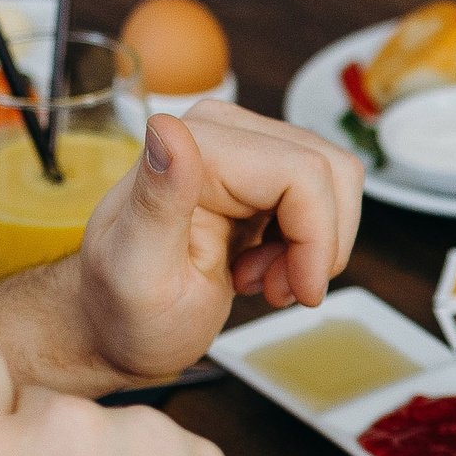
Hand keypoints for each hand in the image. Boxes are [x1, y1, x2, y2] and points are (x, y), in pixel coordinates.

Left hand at [75, 101, 364, 380]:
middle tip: (272, 289)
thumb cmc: (125, 311)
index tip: (296, 293)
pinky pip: (324, 196)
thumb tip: (168, 128)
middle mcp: (221, 130)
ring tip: (265, 280)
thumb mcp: (136, 272)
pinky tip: (263, 267)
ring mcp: (245, 147)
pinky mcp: (261, 172)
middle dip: (318, 246)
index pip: (302, 174)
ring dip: (316, 246)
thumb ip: (157, 200)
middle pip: (328, 173)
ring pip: (336, 181)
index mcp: (192, 145)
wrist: (118, 326)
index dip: (316, 239)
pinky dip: (309, 244)